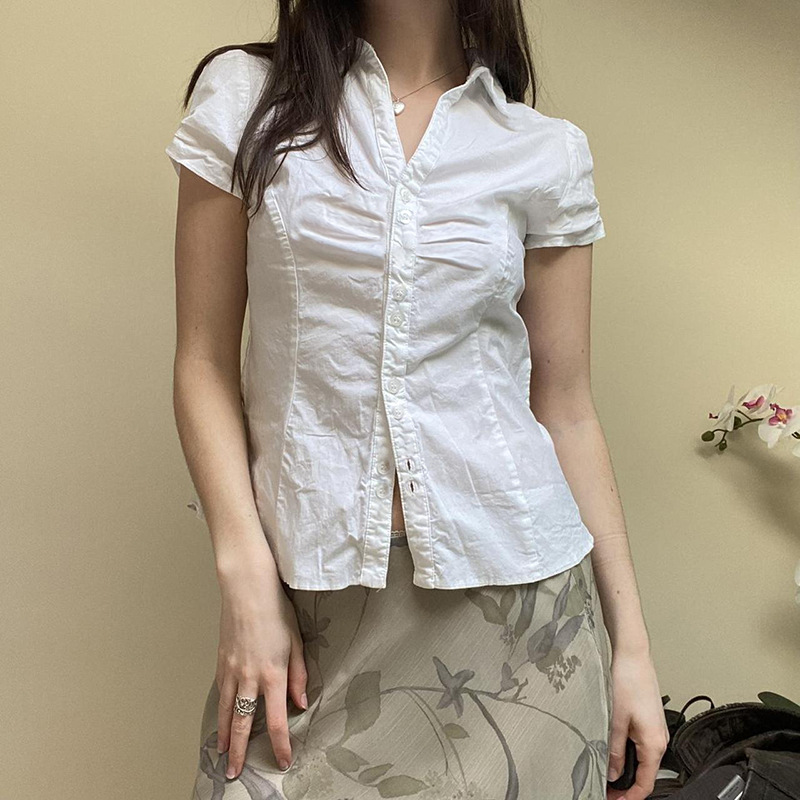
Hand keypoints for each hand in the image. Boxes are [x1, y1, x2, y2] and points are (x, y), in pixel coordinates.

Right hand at [214, 555, 307, 779]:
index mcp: (273, 673)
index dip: (279, 744)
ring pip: (224, 711)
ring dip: (223, 736)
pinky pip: (220, 692)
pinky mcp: (220, 662)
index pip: (275, 720)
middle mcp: (249, 676)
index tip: (283, 761)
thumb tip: (301, 704)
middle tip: (235, 773)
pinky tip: (219, 719)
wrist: (247, 589)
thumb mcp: (297, 642)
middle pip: (242, 723)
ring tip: (222, 755)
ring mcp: (231, 670)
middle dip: (239, 752)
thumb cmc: (276, 611)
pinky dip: (218, 710)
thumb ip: (300, 675)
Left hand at [606, 649, 669, 799]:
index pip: (645, 784)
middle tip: (606, 787)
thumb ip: (612, 750)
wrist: (633, 656)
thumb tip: (610, 772)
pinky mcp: (649, 719)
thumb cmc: (628, 681)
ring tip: (606, 769)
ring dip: (626, 766)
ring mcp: (655, 729)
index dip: (629, 797)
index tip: (613, 799)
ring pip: (642, 758)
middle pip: (645, 773)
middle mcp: (659, 739)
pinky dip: (628, 752)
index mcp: (654, 744)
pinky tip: (612, 747)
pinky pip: (641, 744)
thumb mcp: (615, 720)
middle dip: (626, 783)